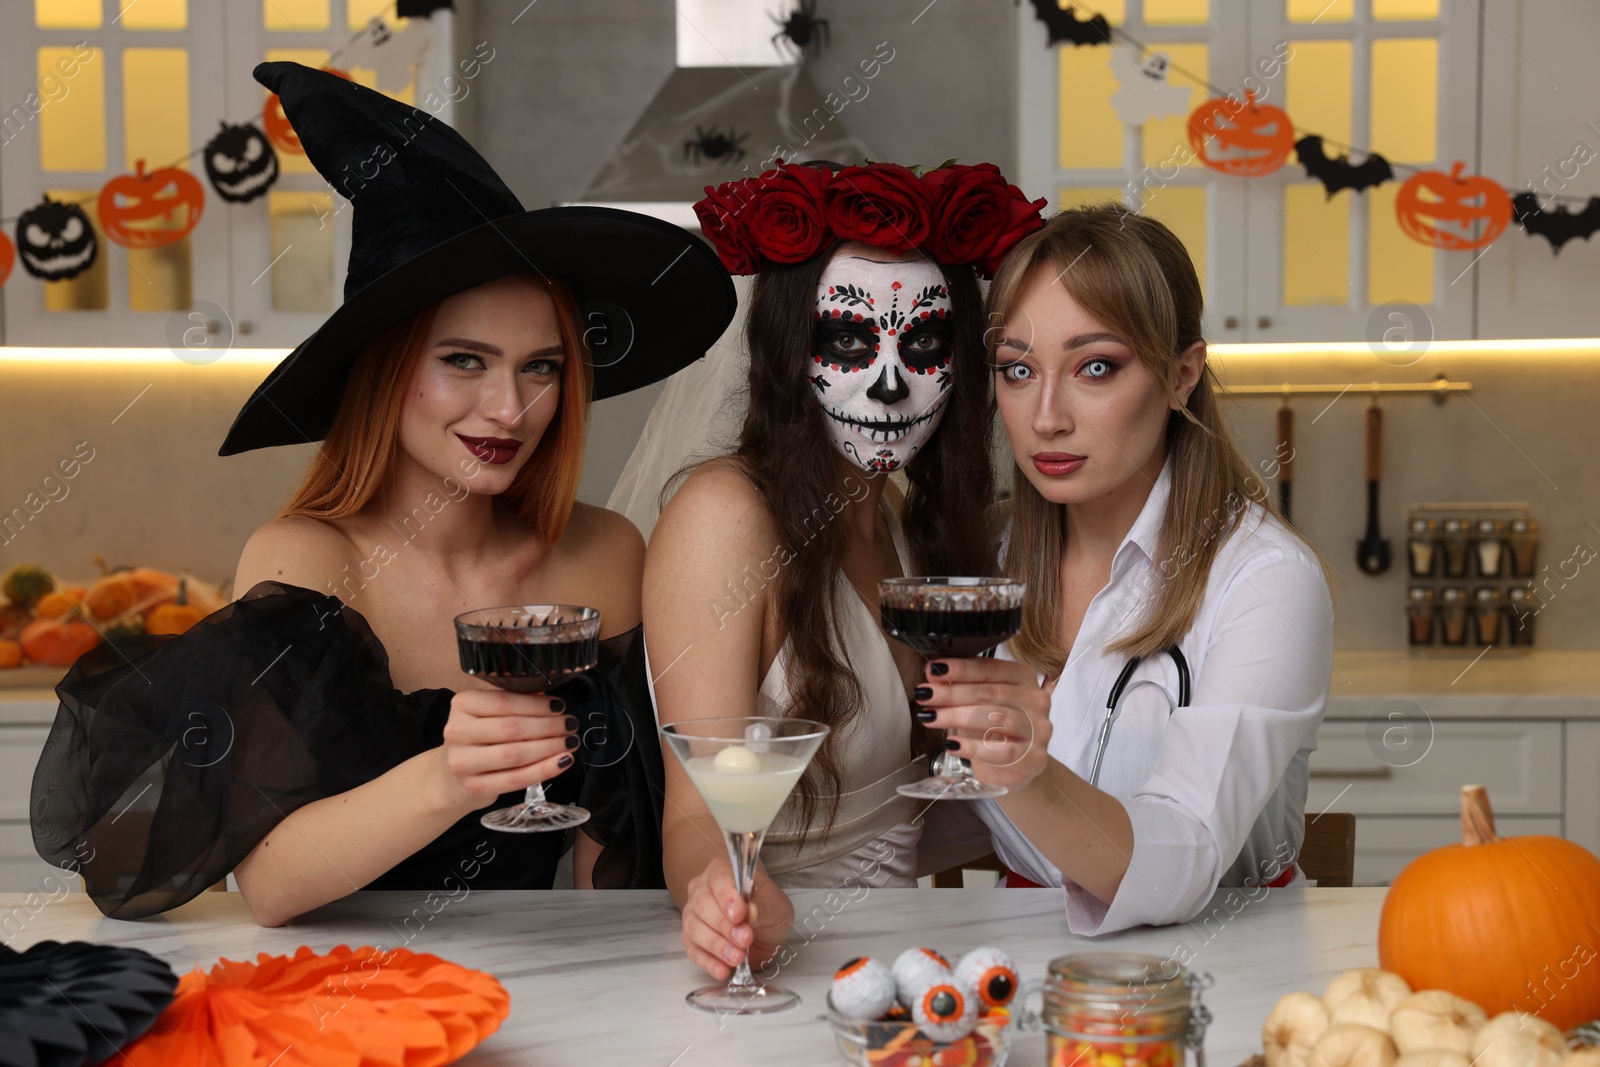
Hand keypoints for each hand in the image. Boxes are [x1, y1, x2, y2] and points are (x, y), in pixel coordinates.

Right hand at [436, 690, 577, 809]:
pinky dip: (544, 770)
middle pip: (512, 728)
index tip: (560, 706)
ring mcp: (463, 762)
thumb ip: (515, 704)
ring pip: (516, 754)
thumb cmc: (479, 739)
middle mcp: (457, 731)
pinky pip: (517, 778)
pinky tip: (563, 761)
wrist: (452, 777)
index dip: (537, 705)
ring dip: (550, 747)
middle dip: (549, 726)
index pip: (504, 701)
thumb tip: (552, 700)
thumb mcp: (488, 714)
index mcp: (462, 705)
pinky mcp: (475, 786)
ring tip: (570, 742)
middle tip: (571, 725)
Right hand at [680, 855, 792, 980]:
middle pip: (702, 905)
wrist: (763, 927)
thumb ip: (762, 907)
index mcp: (722, 872)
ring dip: (716, 946)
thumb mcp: (776, 904)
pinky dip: (708, 962)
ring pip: (694, 929)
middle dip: (723, 925)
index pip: (718, 879)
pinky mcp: (692, 940)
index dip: (726, 897)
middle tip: (744, 939)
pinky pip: (693, 951)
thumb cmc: (766, 908)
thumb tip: (750, 912)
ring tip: (737, 958)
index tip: (739, 914)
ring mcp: (693, 915)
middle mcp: (701, 890)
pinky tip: (723, 970)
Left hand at [916, 657, 1052, 791]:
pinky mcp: (1034, 757)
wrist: (1014, 767)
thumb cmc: (994, 729)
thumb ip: (963, 686)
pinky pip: (1002, 751)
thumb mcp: (979, 703)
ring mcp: (1038, 729)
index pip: (991, 668)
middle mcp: (1035, 699)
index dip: (960, 668)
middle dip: (952, 693)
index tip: (933, 669)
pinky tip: (952, 745)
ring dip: (957, 716)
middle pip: (990, 692)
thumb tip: (932, 671)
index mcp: (1023, 677)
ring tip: (930, 717)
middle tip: (924, 694)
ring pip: (996, 719)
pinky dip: (973, 747)